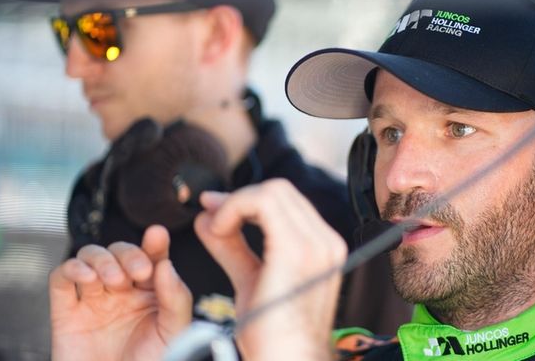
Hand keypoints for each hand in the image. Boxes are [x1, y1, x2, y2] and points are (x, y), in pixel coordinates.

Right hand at [49, 225, 191, 360]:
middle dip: (129, 254)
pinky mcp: (65, 313)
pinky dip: (71, 269)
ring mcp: (93, 300)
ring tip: (114, 282)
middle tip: (138, 273)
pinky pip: (61, 278)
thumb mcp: (174, 332)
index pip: (153, 257)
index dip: (153, 243)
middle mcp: (123, 292)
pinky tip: (86, 277)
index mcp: (152, 293)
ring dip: (102, 260)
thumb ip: (175, 297)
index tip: (157, 235)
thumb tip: (166, 264)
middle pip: (120, 252)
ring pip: (90, 257)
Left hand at [195, 179, 347, 360]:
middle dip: (239, 198)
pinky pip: (263, 203)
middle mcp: (326, 242)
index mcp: (322, 248)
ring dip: (235, 203)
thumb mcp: (249, 280)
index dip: (247, 201)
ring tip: (216, 228)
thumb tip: (208, 219)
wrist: (285, 360)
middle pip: (280, 191)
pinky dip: (235, 208)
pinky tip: (220, 229)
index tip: (215, 210)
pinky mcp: (297, 249)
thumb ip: (233, 248)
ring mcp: (316, 244)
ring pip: (272, 191)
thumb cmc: (269, 335)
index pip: (286, 203)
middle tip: (210, 214)